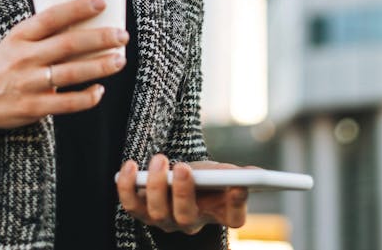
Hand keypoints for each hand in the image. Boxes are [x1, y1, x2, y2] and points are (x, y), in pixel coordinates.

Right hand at [0, 0, 127, 140]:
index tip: (100, 2)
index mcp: (20, 36)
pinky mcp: (33, 107)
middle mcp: (25, 57)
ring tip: (119, 60)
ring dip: (100, 66)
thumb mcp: (13, 42)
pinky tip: (99, 91)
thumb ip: (41, 36)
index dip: (78, 8)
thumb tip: (80, 25)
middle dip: (100, 38)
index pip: (52, 17)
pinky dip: (87, 97)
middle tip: (121, 35)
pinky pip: (67, 103)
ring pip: (72, 73)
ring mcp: (30, 83)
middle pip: (68, 44)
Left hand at [117, 154, 247, 233]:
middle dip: (184, 192)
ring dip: (156, 185)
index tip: (238, 184)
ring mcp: (164, 220)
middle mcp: (190, 223)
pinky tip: (130, 165)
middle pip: (187, 218)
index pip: (233, 218)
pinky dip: (127, 186)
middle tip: (184, 166)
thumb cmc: (204, 177)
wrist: (177, 176)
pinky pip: (130, 204)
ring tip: (160, 159)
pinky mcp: (141, 210)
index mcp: (218, 214)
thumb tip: (254, 175)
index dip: (237, 204)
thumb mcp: (222, 172)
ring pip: (158, 212)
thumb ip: (238, 174)